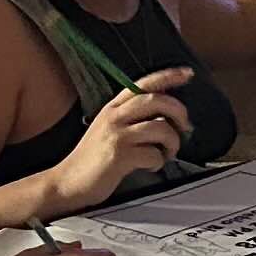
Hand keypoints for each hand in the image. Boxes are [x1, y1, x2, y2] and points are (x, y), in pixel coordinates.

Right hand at [42, 68, 195, 210]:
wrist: (67, 182)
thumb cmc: (93, 159)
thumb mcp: (108, 129)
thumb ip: (131, 117)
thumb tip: (165, 112)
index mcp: (113, 107)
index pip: (143, 83)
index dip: (168, 76)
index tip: (188, 73)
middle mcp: (114, 116)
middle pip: (157, 101)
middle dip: (179, 112)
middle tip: (185, 127)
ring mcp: (116, 135)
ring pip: (161, 128)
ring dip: (173, 142)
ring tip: (167, 153)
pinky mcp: (119, 155)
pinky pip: (154, 154)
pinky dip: (159, 162)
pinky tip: (150, 166)